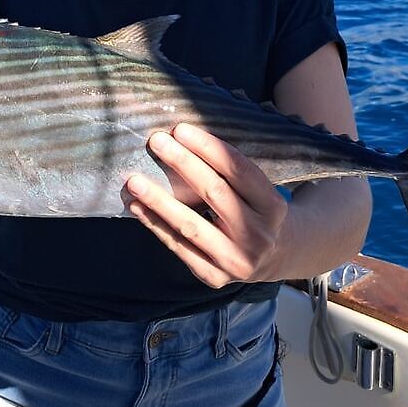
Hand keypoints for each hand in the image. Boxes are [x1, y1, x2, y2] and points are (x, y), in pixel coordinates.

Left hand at [125, 122, 288, 288]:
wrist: (274, 256)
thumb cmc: (256, 210)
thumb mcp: (258, 191)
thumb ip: (231, 172)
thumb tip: (182, 138)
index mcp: (274, 207)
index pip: (239, 170)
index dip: (208, 148)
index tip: (180, 129)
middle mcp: (259, 235)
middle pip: (214, 192)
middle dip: (182, 163)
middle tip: (156, 141)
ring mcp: (237, 260)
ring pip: (190, 224)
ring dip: (158, 200)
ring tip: (133, 180)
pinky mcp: (214, 277)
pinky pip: (179, 247)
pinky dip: (155, 224)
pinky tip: (137, 206)